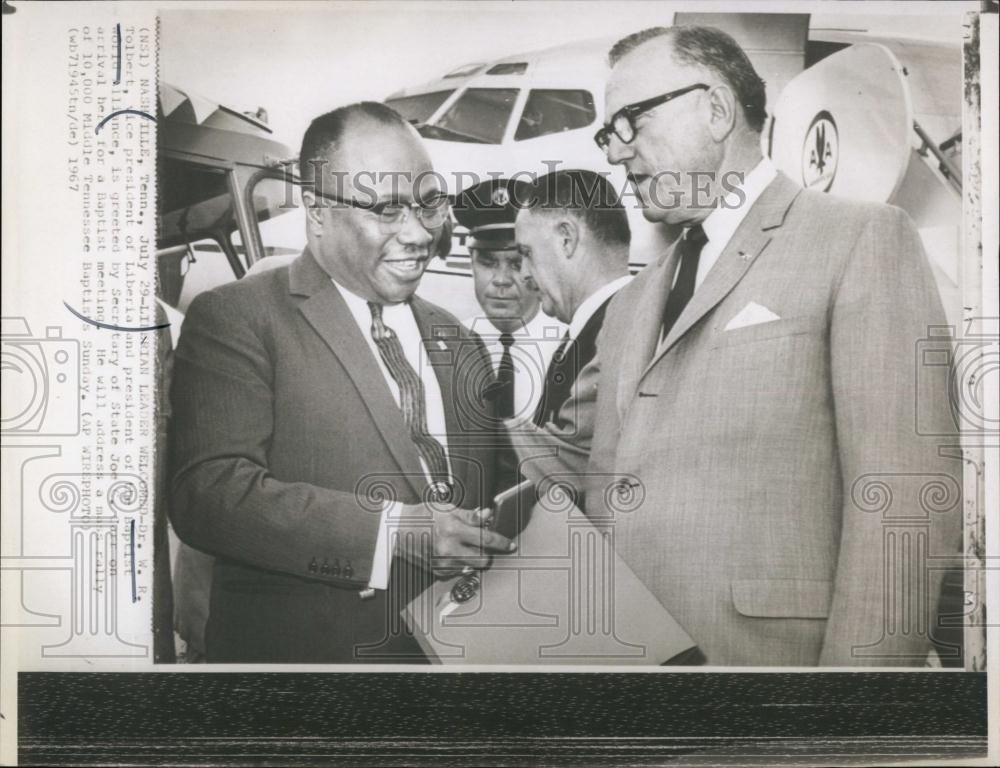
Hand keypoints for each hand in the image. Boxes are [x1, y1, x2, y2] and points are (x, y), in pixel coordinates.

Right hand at [398, 502, 515, 574]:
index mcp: (453, 529)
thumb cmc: (421, 516)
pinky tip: (451, 553)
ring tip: (461, 547)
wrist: (398, 530)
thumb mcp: (447, 508)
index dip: (502, 543)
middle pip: (482, 560)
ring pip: (470, 567)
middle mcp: (449, 549)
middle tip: (483, 546)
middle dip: (486, 554)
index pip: (486, 539)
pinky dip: (458, 563)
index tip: (510, 545)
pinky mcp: (437, 571)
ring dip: (471, 558)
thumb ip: (470, 515)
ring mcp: (442, 562)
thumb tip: (488, 516)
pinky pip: (457, 571)